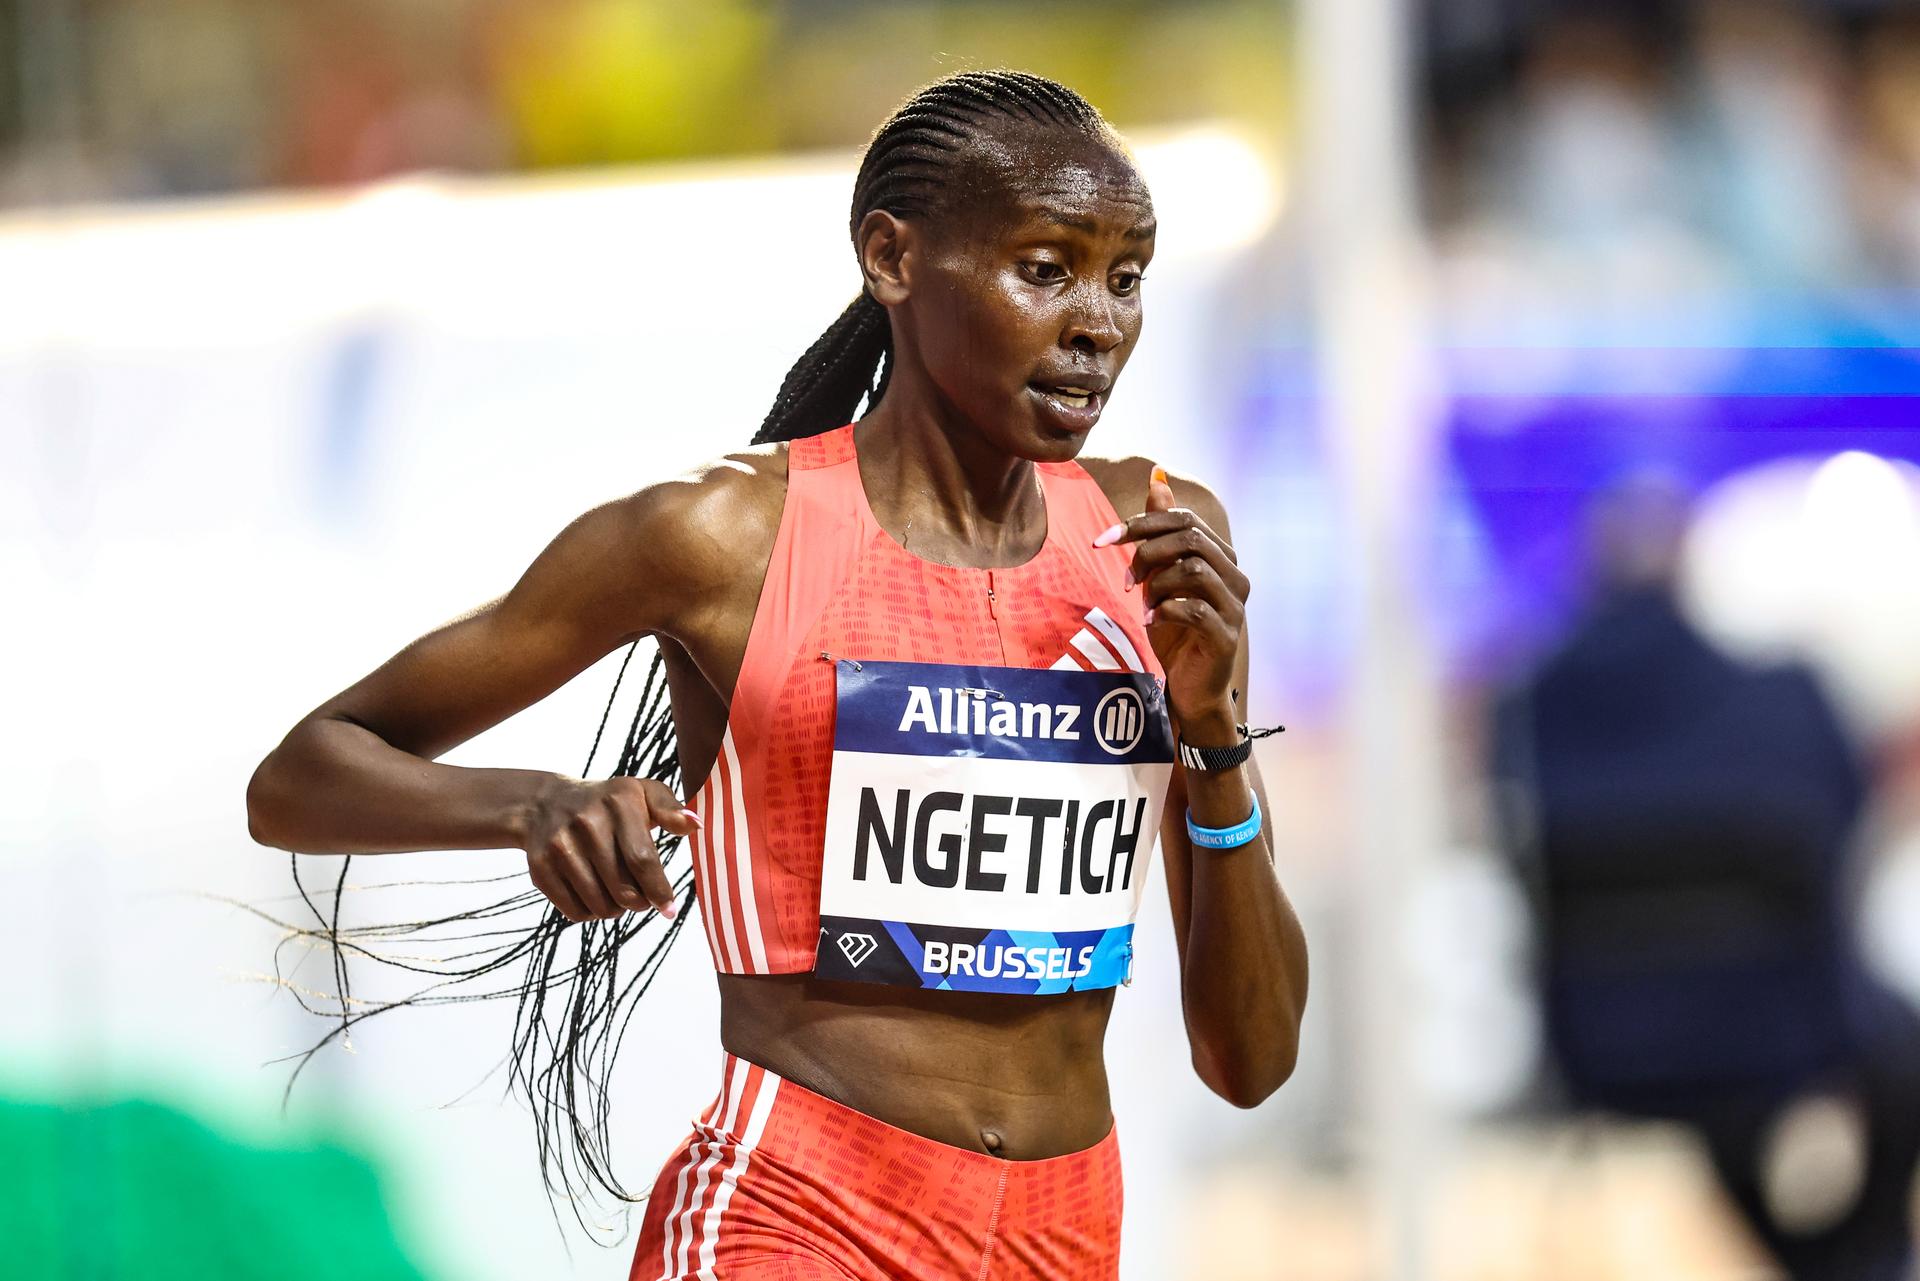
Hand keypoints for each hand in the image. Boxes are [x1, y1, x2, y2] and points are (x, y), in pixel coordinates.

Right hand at [520, 776, 699, 922]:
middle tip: (642, 898)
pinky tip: (596, 894)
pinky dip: (591, 913)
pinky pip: (576, 912)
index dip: (659, 890)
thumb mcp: (642, 793)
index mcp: (619, 802)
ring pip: (601, 906)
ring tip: (618, 893)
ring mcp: (560, 846)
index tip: (669, 908)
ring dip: (617, 909)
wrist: (546, 804)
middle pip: (624, 890)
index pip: (643, 860)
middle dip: (640, 903)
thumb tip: (695, 826)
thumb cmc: (609, 804)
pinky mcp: (540, 868)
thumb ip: (671, 809)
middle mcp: (587, 822)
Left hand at [1096, 464, 1248, 729]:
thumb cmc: (1174, 629)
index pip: (1185, 519)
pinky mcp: (1227, 636)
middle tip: (1124, 576)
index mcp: (1222, 556)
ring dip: (1157, 583)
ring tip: (1141, 602)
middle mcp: (1236, 576)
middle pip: (1192, 538)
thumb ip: (1161, 530)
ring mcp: (1236, 607)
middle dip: (1147, 550)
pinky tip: (1151, 620)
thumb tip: (1158, 474)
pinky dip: (1165, 610)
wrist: (1189, 686)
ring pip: (1194, 570)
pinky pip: (1194, 609)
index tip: (1103, 539)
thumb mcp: (1160, 575)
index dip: (1141, 523)